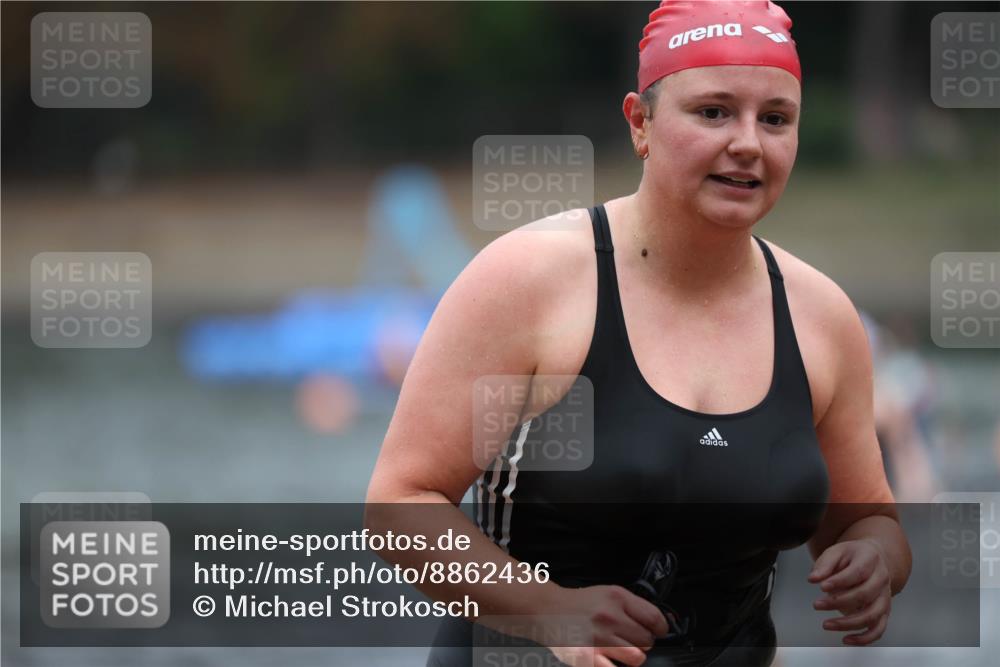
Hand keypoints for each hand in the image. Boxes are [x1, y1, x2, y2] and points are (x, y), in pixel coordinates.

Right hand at [541, 585, 669, 666]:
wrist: (545, 609)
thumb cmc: (579, 604)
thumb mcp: (607, 594)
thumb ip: (632, 607)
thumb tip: (660, 625)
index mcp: (616, 598)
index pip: (655, 619)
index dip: (660, 628)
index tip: (657, 632)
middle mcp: (609, 616)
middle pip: (647, 641)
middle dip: (641, 642)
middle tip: (627, 639)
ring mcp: (598, 638)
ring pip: (637, 658)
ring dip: (631, 657)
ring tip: (618, 650)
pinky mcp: (587, 657)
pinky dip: (614, 665)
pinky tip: (608, 659)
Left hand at [808, 538, 891, 645]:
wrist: (874, 558)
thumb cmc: (852, 556)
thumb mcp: (836, 551)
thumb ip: (824, 564)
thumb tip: (813, 579)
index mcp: (870, 559)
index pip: (857, 573)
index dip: (839, 581)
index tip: (821, 587)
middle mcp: (882, 579)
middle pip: (864, 595)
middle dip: (838, 602)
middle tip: (817, 605)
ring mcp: (885, 596)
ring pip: (872, 615)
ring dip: (848, 623)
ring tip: (826, 624)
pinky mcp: (884, 611)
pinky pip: (879, 629)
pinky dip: (865, 638)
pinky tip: (846, 639)